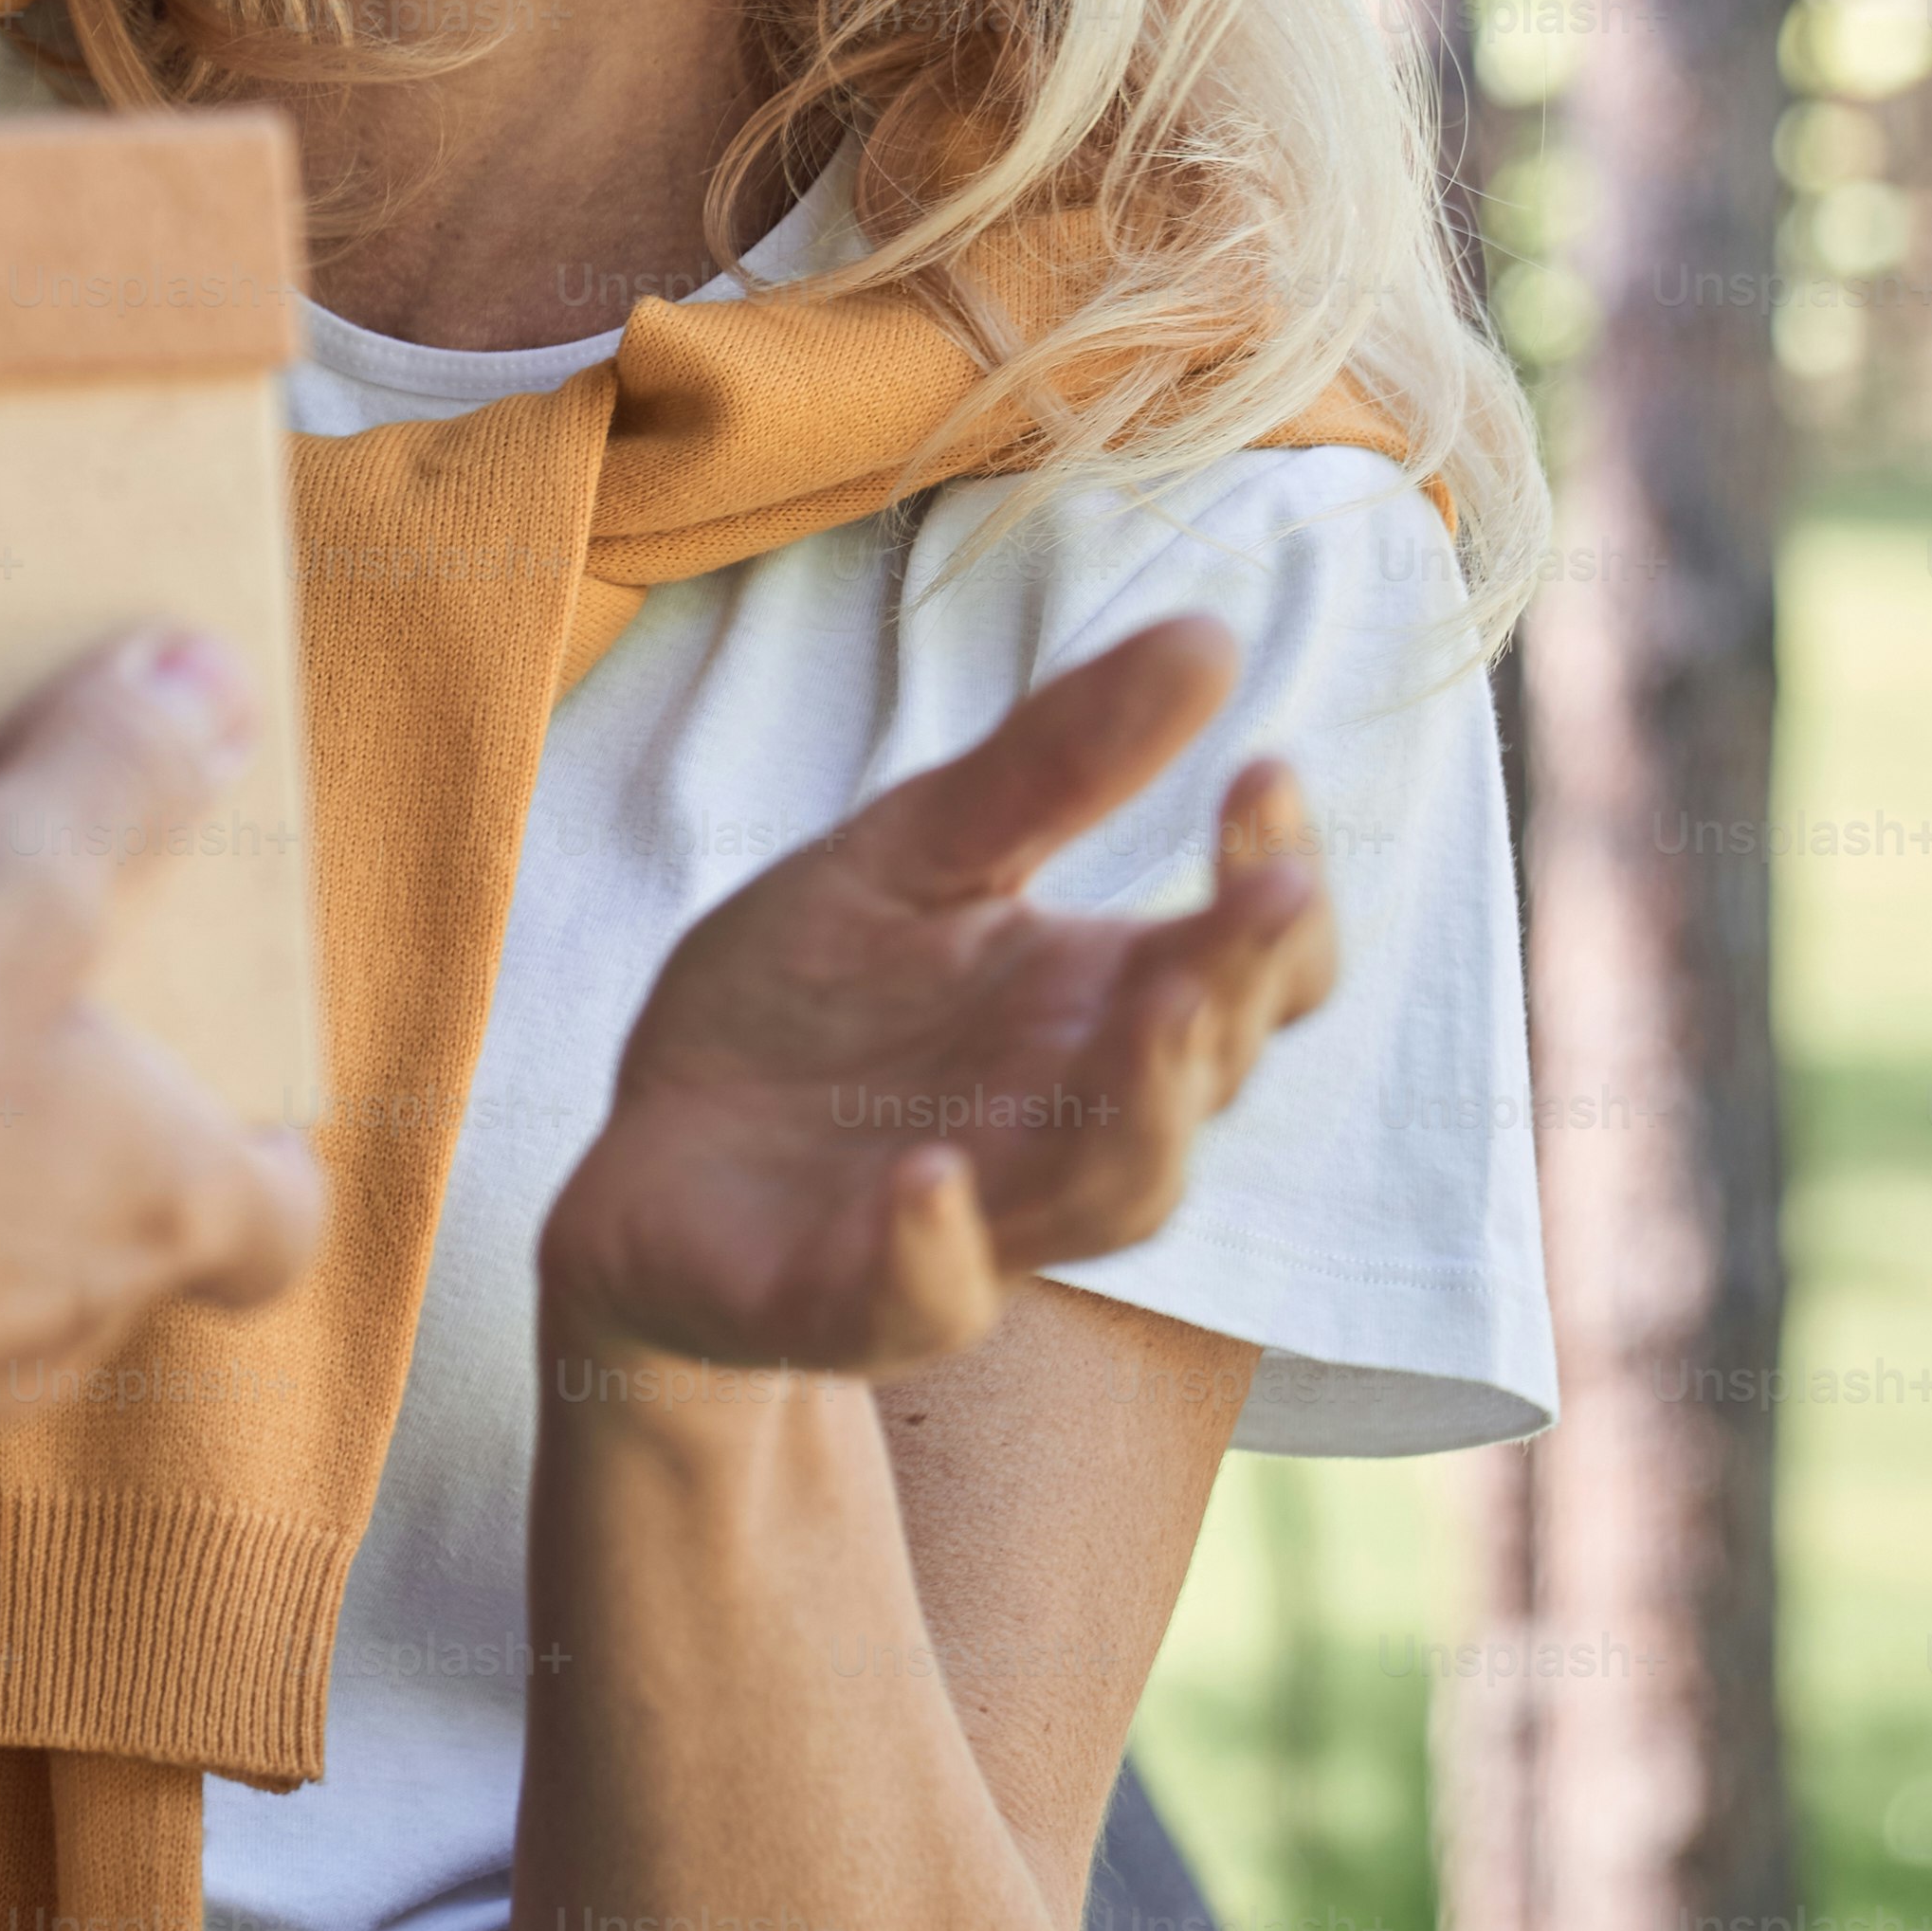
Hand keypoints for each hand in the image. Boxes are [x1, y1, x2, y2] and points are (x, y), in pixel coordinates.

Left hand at [537, 616, 1335, 1382]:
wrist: (653, 1161)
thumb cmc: (807, 1008)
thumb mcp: (910, 854)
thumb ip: (1048, 766)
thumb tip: (1212, 632)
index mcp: (1094, 1010)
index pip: (1245, 965)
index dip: (1278, 884)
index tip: (1260, 770)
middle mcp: (1066, 1124)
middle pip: (1200, 1072)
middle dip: (1235, 982)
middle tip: (1262, 889)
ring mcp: (971, 1221)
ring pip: (1108, 1192)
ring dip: (1141, 1106)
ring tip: (1154, 999)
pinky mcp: (845, 1296)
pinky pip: (922, 1298)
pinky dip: (934, 1246)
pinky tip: (928, 1176)